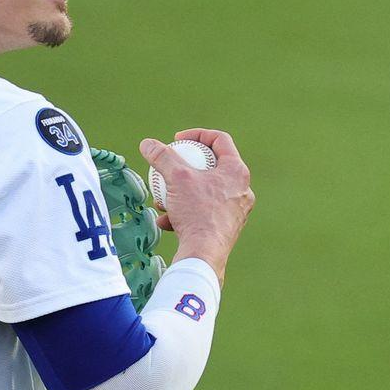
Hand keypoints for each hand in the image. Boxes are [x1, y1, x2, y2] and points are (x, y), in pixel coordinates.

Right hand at [139, 128, 254, 285]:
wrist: (205, 254)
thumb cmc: (197, 213)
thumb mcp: (176, 178)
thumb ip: (162, 157)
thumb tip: (148, 143)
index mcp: (237, 171)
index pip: (220, 140)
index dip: (197, 134)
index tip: (177, 140)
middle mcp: (242, 189)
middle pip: (212, 166)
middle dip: (186, 167)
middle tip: (170, 167)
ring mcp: (236, 210)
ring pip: (204, 192)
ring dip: (180, 193)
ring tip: (162, 199)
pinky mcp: (226, 227)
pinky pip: (204, 213)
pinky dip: (184, 213)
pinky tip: (166, 220)